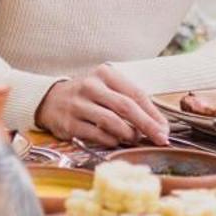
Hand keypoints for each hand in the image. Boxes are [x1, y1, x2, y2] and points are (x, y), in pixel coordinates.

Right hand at [34, 63, 169, 146]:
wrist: (50, 100)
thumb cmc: (88, 96)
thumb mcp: (108, 89)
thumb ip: (131, 102)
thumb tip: (159, 126)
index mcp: (105, 74)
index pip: (136, 93)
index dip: (153, 114)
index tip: (165, 129)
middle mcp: (91, 86)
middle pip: (126, 106)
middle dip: (147, 125)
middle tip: (161, 139)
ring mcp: (78, 104)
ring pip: (112, 122)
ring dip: (129, 134)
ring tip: (134, 139)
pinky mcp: (69, 123)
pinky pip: (97, 135)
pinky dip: (111, 141)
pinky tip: (115, 141)